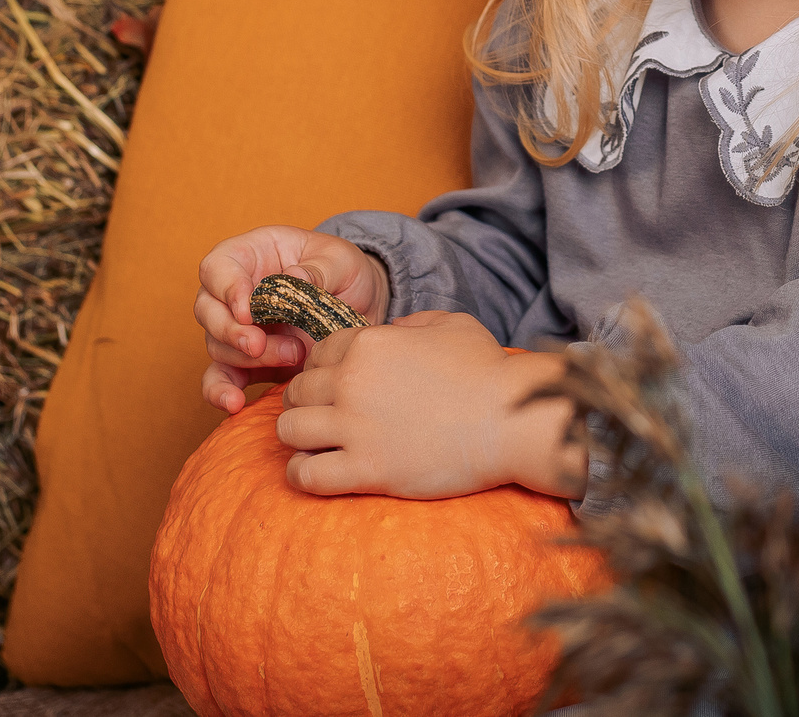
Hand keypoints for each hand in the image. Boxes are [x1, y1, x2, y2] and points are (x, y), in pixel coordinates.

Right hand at [195, 226, 390, 413]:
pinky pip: (221, 378)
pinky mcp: (247, 361)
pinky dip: (222, 391)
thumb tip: (293, 278)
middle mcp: (235, 292)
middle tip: (259, 343)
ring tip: (294, 355)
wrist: (362, 308)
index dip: (226, 288)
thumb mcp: (342, 260)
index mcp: (251, 255)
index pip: (217, 267)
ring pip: (217, 345)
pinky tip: (234, 403)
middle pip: (208, 310)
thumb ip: (319, 268)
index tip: (248, 309)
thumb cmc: (345, 273)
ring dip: (249, 357)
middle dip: (230, 331)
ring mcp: (238, 328)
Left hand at [277, 312, 585, 499]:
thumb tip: (389, 330)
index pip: (315, 355)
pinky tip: (315, 472)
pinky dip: (301, 475)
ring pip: (288, 430)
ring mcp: (355, 427)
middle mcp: (352, 381)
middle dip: (303, 403)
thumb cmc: (488, 371)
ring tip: (314, 445)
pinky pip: (306, 475)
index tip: (333, 387)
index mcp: (368, 344)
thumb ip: (412, 323)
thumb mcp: (451, 325)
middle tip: (322, 417)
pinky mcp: (366, 470)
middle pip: (295, 391)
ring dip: (296, 437)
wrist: (510, 420)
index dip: (320, 370)